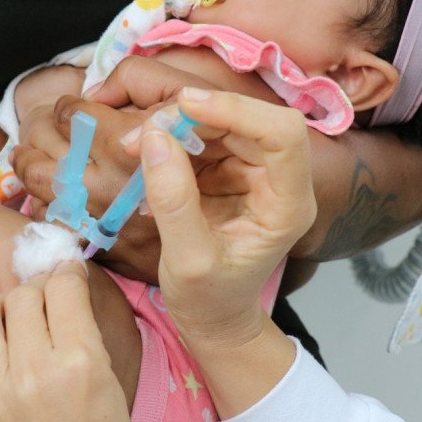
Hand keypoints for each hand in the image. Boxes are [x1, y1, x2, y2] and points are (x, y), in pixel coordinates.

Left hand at [0, 263, 128, 421]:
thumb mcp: (108, 385)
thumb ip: (85, 334)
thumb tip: (65, 285)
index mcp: (80, 364)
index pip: (63, 287)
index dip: (67, 274)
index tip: (67, 276)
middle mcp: (33, 372)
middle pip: (21, 294)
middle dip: (34, 294)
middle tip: (42, 307)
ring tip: (10, 327)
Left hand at [12, 57, 217, 281]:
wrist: (221, 241)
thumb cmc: (210, 157)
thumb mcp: (184, 97)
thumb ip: (137, 78)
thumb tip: (92, 92)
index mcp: (127, 143)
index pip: (72, 113)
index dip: (69, 107)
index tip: (73, 110)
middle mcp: (107, 181)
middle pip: (43, 146)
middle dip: (38, 132)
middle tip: (44, 128)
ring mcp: (96, 215)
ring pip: (36, 182)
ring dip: (27, 163)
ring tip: (28, 155)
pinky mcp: (95, 241)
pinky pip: (50, 216)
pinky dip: (42, 200)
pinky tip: (52, 191)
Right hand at [133, 88, 315, 341]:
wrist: (212, 315)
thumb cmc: (210, 298)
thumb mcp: (188, 260)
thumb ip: (173, 201)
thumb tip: (154, 138)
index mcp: (288, 205)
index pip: (282, 135)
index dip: (237, 109)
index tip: (185, 105)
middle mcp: (278, 180)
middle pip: (247, 121)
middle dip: (192, 117)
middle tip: (141, 133)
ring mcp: (253, 172)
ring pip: (220, 123)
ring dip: (174, 125)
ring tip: (132, 145)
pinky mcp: (227, 170)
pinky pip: (201, 137)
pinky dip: (169, 139)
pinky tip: (143, 157)